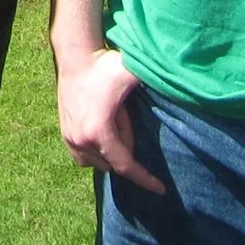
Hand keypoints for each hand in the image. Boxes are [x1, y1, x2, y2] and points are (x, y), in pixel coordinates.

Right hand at [54, 45, 165, 192]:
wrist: (75, 55)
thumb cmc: (104, 65)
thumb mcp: (131, 76)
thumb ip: (155, 85)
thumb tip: (180, 91)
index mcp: (99, 132)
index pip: (126, 166)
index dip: (145, 180)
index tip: (161, 189)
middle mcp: (81, 140)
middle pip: (114, 162)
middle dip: (125, 147)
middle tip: (126, 118)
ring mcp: (70, 138)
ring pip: (98, 162)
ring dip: (111, 152)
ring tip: (114, 121)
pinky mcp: (64, 134)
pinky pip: (83, 158)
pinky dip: (96, 152)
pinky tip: (103, 134)